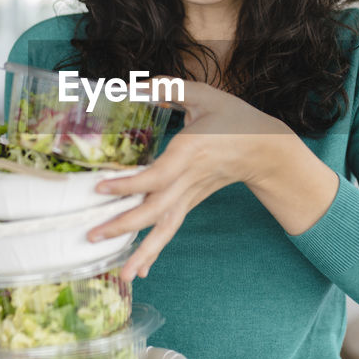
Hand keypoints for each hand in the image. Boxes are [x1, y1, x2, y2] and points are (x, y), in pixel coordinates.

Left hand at [86, 79, 337, 280]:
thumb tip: (136, 83)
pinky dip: (155, 252)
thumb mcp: (205, 95)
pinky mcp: (191, 203)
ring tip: (120, 274)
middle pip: (155, 210)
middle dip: (123, 226)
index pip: (156, 175)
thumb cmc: (236, 119)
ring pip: (165, 229)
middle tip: (92, 236)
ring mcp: (191, 196)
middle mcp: (189, 180)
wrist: (266, 149)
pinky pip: (171, 230)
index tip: (100, 188)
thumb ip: (170, 87)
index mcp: (190, 152)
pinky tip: (139, 270)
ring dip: (141, 252)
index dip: (129, 185)